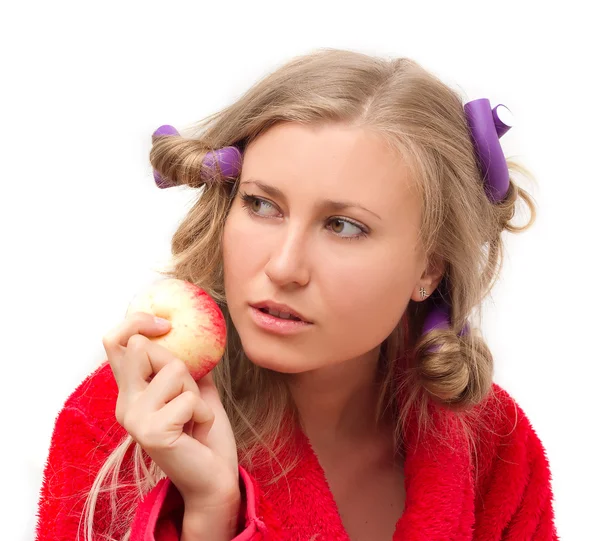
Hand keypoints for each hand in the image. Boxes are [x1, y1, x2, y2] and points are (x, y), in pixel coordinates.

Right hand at [102, 311, 238, 508]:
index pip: (114, 343)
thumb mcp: (194, 388)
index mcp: (130, 391)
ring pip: (174, 370)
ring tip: (194, 416)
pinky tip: (198, 431)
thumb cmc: (204, 432)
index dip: (135, 322)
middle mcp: (124, 404)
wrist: (214, 477)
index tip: (164, 323)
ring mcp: (134, 419)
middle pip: (143, 348)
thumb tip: (186, 329)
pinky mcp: (151, 432)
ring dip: (195, 392)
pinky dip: (204, 412)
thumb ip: (184, 363)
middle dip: (179, 365)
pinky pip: (189, 399)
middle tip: (189, 394)